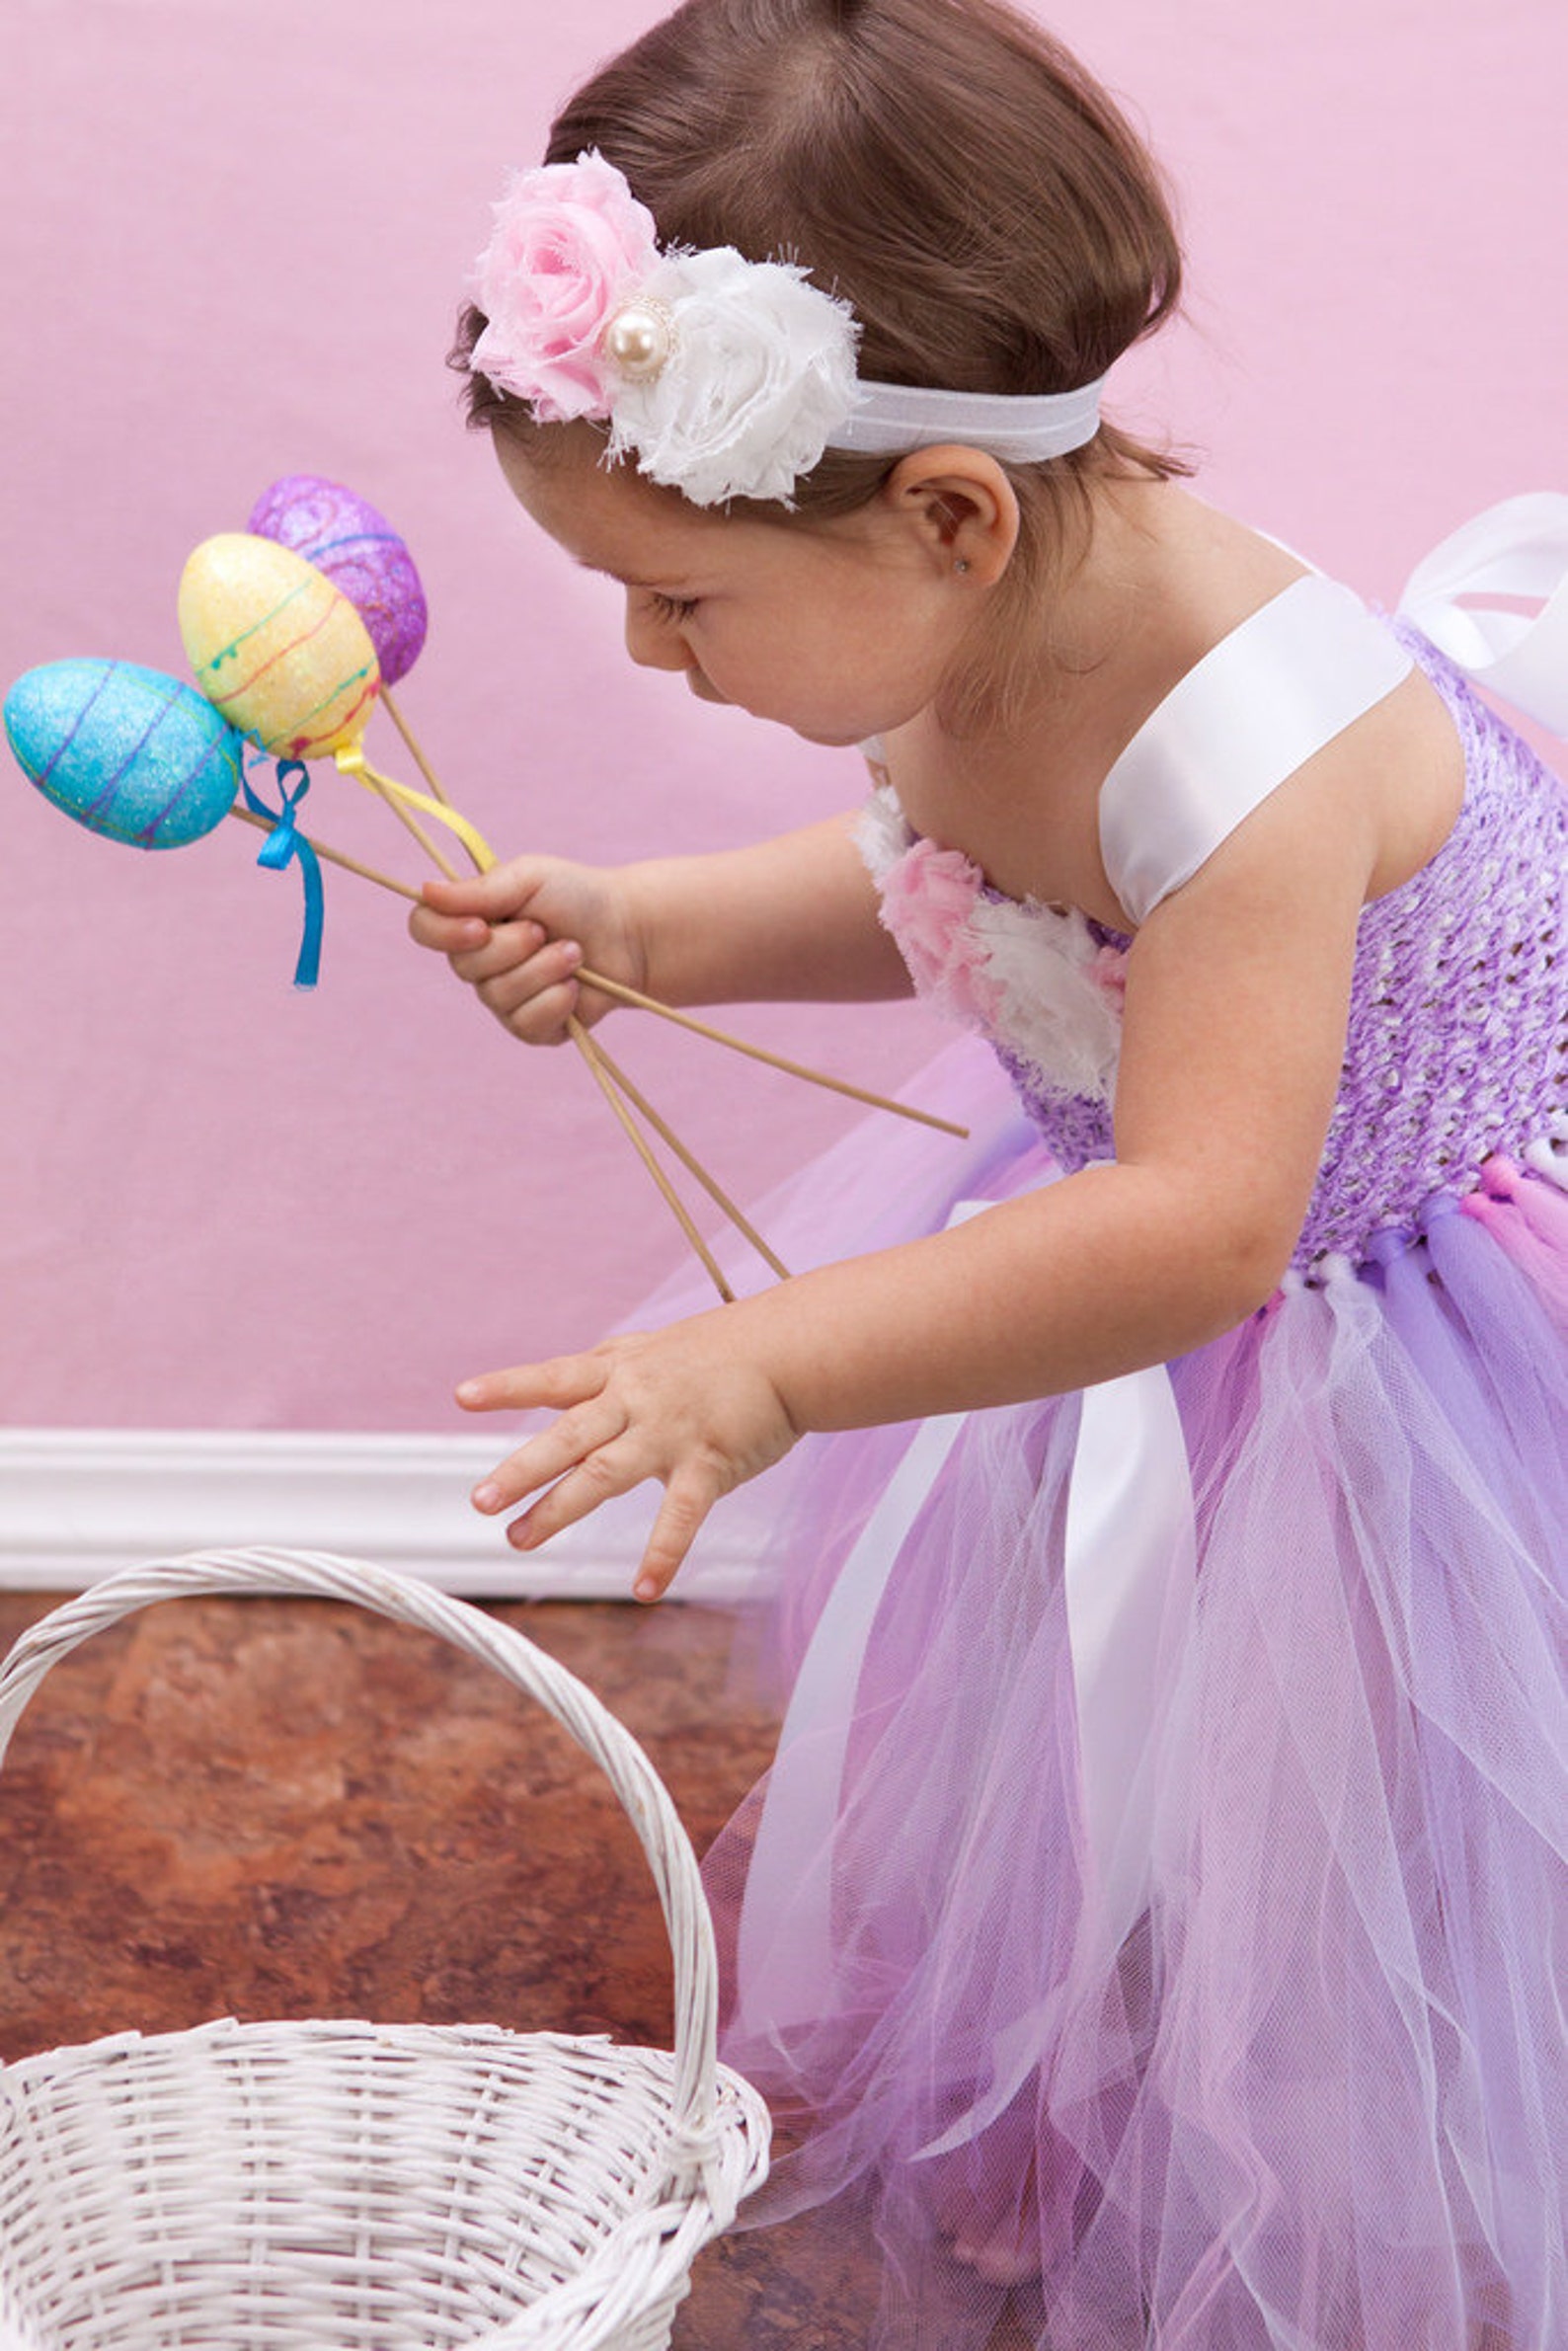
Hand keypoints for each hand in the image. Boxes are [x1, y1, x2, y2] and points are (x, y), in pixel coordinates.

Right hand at [407, 855, 645, 1044]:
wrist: (630, 933)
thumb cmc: (577, 898)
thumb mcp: (530, 878)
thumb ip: (480, 889)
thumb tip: (425, 891)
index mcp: (470, 920)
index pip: (425, 929)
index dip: (445, 933)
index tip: (481, 926)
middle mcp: (479, 963)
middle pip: (465, 967)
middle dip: (513, 947)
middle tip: (545, 929)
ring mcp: (504, 999)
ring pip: (499, 996)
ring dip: (543, 970)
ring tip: (573, 952)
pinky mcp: (532, 1028)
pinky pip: (526, 1023)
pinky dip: (556, 1000)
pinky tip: (576, 986)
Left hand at [459, 1315, 801, 1598]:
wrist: (788, 1350)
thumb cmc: (720, 1351)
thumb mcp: (652, 1350)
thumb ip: (607, 1369)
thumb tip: (562, 1378)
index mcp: (618, 1373)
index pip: (554, 1377)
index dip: (508, 1387)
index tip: (461, 1397)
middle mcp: (635, 1401)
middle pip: (568, 1435)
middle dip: (521, 1469)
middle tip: (479, 1500)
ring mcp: (669, 1433)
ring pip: (604, 1474)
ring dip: (559, 1508)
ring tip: (518, 1540)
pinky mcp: (708, 1462)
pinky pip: (681, 1515)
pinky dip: (663, 1554)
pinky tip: (644, 1591)